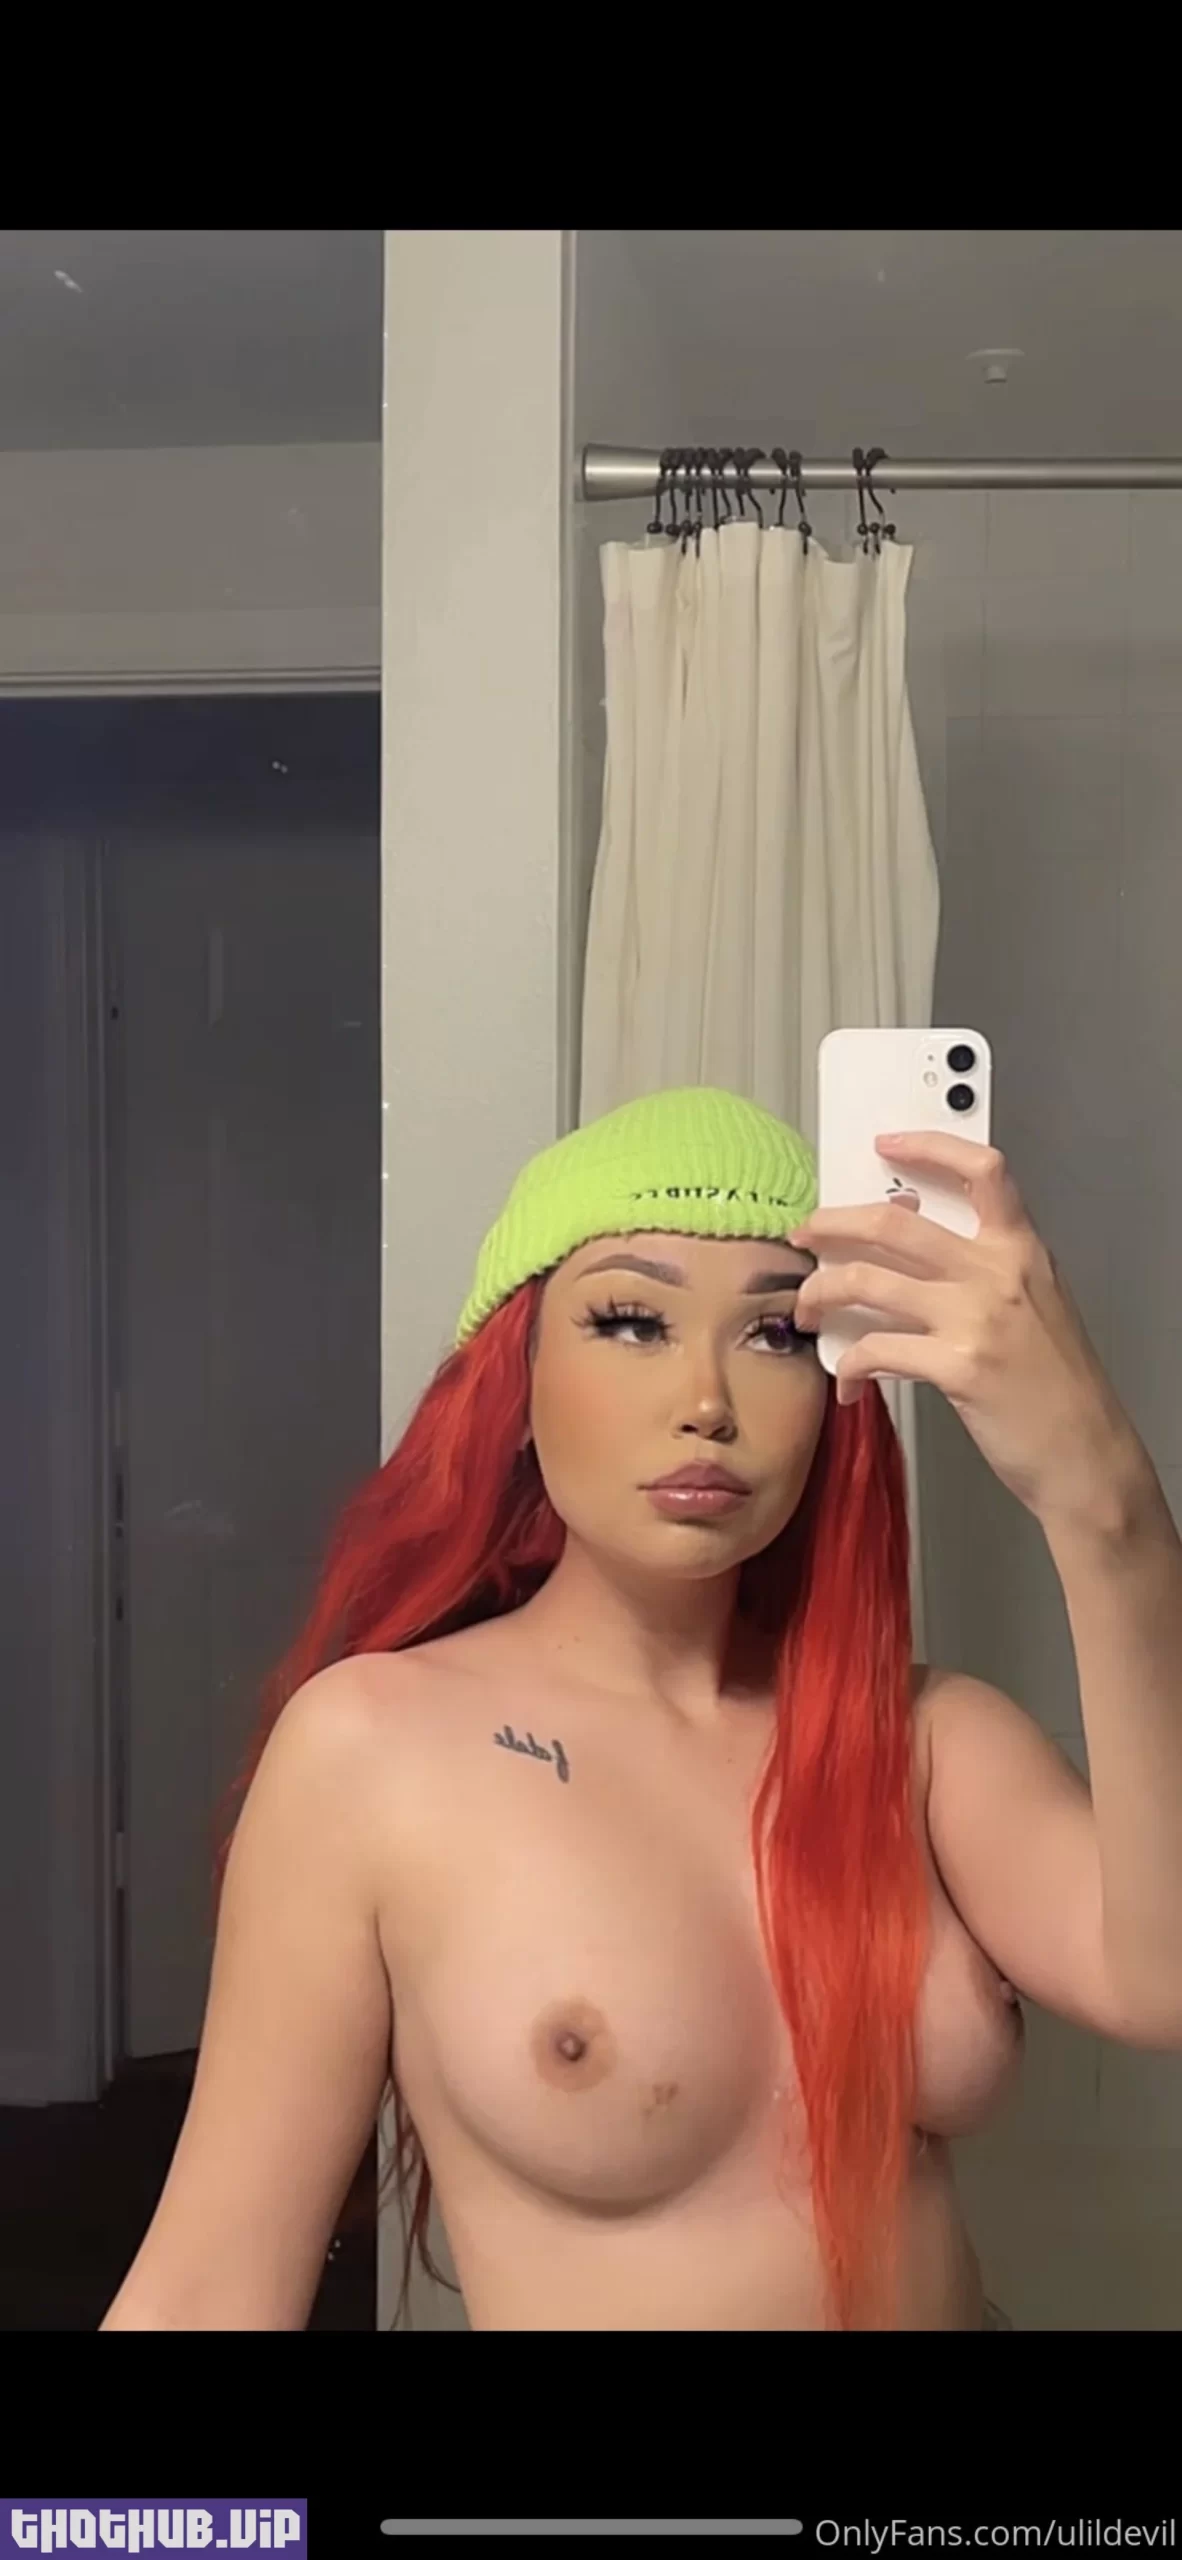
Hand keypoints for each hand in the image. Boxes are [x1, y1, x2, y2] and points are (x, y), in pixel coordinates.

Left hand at [790, 1131, 1146, 1528]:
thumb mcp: (1037, 1305)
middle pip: (893, 1221)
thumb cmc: (1058, 1388)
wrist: (1086, 1454)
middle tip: (807, 1234)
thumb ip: (989, 1270)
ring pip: (867, 1280)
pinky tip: (847, 1383)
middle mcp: (997, 1274)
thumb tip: (918, 1249)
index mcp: (1021, 1251)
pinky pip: (874, 1350)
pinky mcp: (957, 1367)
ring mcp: (976, 1318)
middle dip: (833, 1223)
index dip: (928, 1146)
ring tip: (809, 1309)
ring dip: (822, 1292)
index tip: (886, 1145)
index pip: (981, 1171)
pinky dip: (848, 1366)